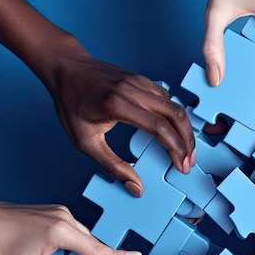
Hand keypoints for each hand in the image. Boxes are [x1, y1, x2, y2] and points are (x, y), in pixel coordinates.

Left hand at [42, 38, 195, 195]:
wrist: (65, 66)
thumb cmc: (71, 102)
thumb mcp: (85, 141)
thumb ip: (112, 165)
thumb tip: (136, 188)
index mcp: (118, 104)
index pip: (160, 128)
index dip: (176, 149)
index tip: (182, 166)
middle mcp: (133, 89)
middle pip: (175, 115)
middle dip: (188, 141)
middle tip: (189, 162)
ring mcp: (139, 82)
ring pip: (175, 105)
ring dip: (185, 130)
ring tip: (185, 150)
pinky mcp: (142, 80)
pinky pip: (167, 99)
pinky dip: (175, 117)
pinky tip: (174, 132)